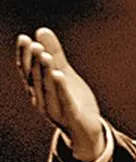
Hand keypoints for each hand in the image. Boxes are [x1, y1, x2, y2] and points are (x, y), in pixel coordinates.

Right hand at [14, 28, 105, 161]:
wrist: (85, 131)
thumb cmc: (72, 100)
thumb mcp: (63, 73)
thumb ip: (54, 54)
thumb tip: (41, 30)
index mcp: (37, 88)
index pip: (27, 70)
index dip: (25, 55)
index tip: (24, 38)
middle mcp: (41, 99)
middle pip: (35, 78)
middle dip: (34, 61)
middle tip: (35, 45)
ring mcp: (55, 109)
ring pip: (47, 89)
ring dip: (45, 73)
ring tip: (46, 56)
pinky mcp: (71, 116)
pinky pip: (65, 101)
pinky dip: (61, 89)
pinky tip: (59, 75)